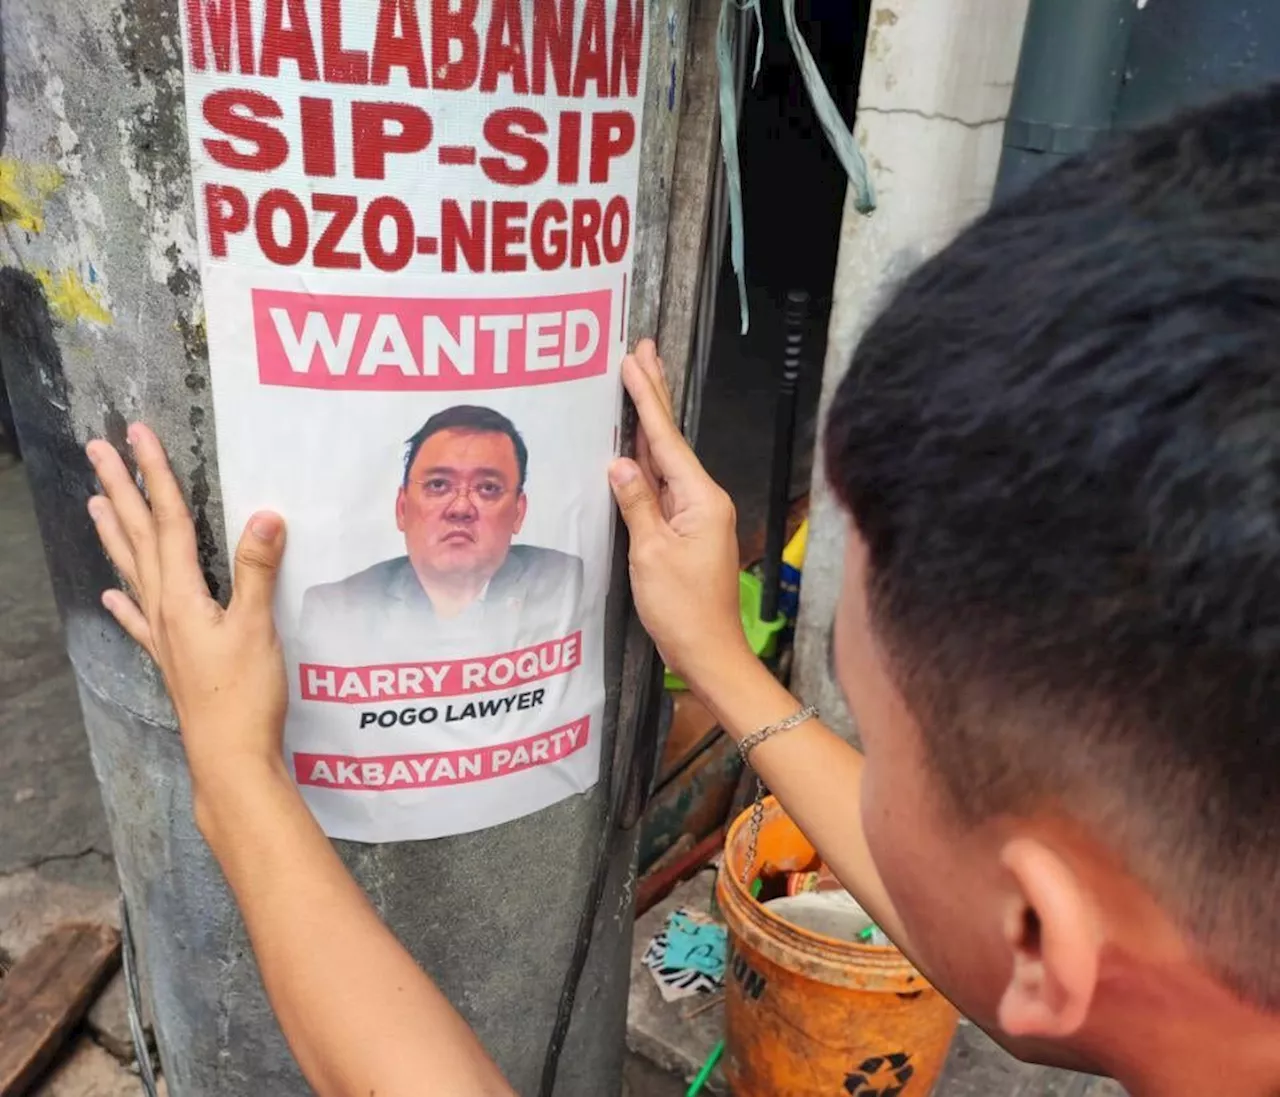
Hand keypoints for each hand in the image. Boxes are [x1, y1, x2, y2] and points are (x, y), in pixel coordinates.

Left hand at [85, 425, 289, 819]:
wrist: (229, 757)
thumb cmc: (244, 695)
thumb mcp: (258, 627)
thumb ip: (259, 570)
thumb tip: (265, 514)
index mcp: (182, 595)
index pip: (167, 522)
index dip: (155, 476)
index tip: (137, 436)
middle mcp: (163, 609)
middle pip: (138, 537)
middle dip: (121, 490)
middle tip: (99, 451)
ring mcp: (164, 635)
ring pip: (133, 570)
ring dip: (115, 533)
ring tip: (95, 502)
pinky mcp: (173, 659)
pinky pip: (140, 619)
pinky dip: (124, 602)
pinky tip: (110, 594)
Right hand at [609, 340, 753, 688]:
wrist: (708, 651)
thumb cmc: (683, 610)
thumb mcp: (651, 554)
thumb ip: (635, 504)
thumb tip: (619, 463)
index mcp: (701, 499)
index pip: (666, 439)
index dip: (647, 398)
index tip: (634, 362)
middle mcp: (704, 500)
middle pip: (671, 439)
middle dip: (655, 395)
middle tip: (643, 351)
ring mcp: (696, 515)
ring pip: (666, 459)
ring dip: (650, 424)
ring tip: (639, 384)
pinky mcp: (686, 531)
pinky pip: (662, 486)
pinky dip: (647, 460)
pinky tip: (634, 445)